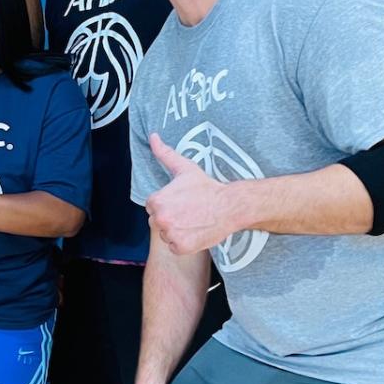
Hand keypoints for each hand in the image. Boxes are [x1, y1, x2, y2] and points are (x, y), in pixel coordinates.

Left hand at [146, 133, 234, 254]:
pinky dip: (184, 243)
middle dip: (170, 217)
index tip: (182, 201)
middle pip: (158, 221)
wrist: (230, 206)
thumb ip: (164, 153)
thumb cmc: (207, 187)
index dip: (167, 204)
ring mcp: (170, 234)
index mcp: (156, 201)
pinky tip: (195, 232)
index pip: (153, 206)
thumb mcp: (184, 168)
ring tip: (193, 221)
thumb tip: (152, 136)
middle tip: (189, 211)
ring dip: (177, 231)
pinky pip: (175, 247)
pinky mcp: (181, 247)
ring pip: (166, 235)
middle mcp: (160, 219)